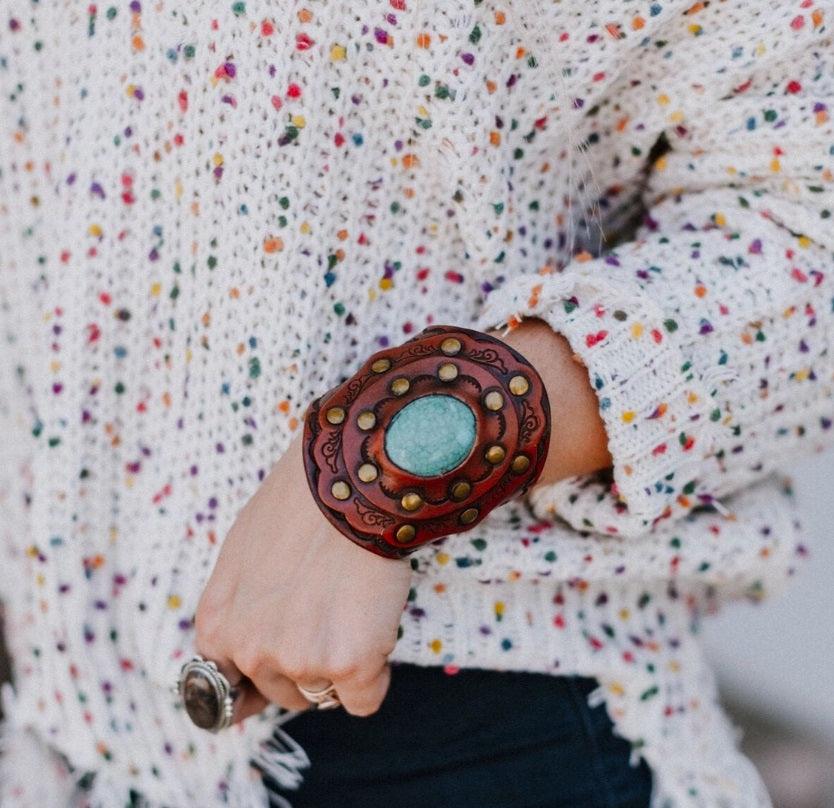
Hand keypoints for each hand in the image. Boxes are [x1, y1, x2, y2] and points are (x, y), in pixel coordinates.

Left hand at [194, 434, 412, 719]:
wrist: (346, 481)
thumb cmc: (298, 504)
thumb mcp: (242, 557)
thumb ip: (241, 609)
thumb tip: (252, 641)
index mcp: (218, 627)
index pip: (227, 689)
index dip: (262, 672)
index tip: (283, 663)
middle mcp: (250, 652)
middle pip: (282, 692)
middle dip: (306, 663)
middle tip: (331, 611)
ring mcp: (298, 662)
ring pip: (323, 694)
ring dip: (341, 666)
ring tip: (354, 607)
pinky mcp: (349, 665)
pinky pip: (364, 700)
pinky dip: (375, 674)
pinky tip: (377, 628)